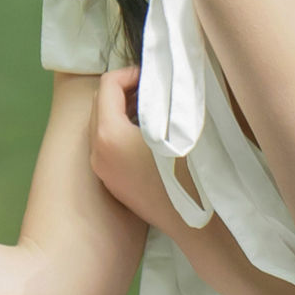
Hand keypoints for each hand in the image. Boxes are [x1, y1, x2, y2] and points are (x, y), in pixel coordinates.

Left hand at [90, 64, 178, 229]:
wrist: (196, 222)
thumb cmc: (192, 171)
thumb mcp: (179, 125)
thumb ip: (164, 96)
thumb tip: (163, 76)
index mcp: (109, 135)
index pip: (108, 84)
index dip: (131, 73)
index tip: (153, 77)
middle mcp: (98, 152)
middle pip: (101, 103)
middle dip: (124, 90)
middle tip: (153, 89)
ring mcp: (103, 170)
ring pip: (102, 126)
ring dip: (123, 111)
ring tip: (154, 110)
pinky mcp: (112, 184)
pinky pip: (108, 146)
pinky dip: (122, 132)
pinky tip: (151, 136)